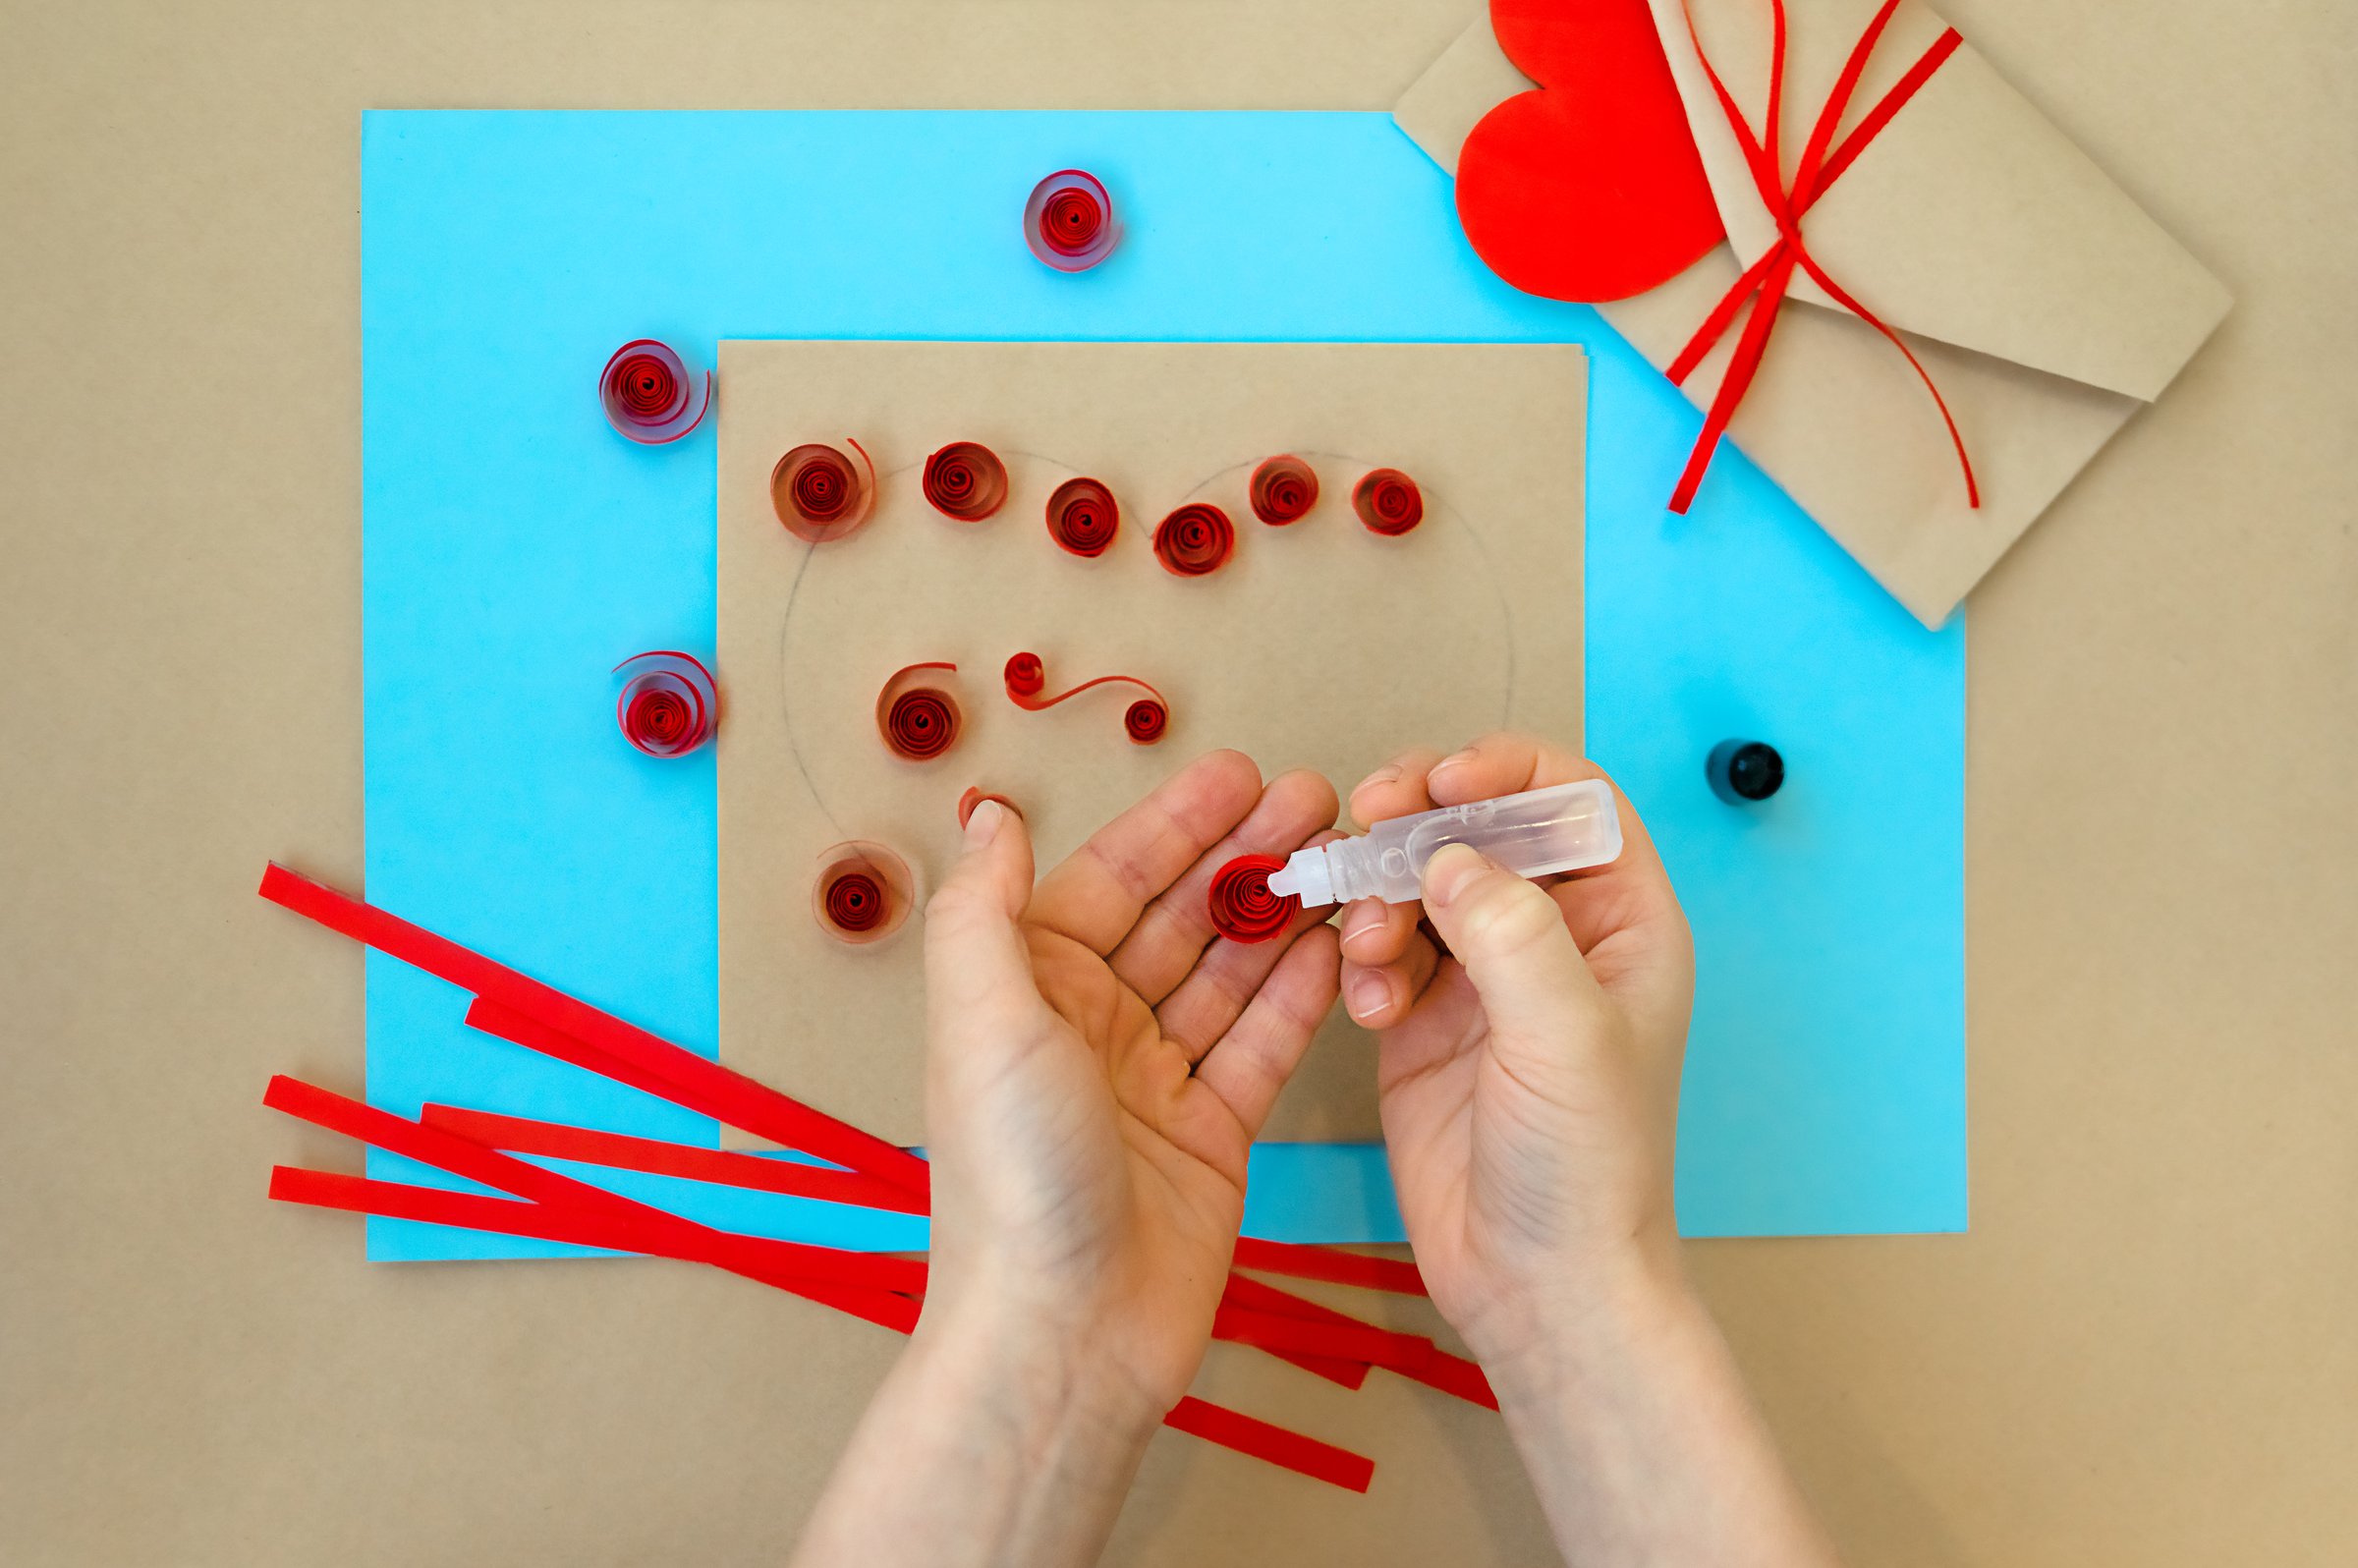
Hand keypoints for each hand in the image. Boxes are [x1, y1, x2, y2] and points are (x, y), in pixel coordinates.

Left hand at [916, 750, 1340, 1416]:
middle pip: (1180, 917)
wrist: (1064, 1333)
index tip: (1236, 773)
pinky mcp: (1213, 1134)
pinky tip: (1337, 942)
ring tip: (1343, 855)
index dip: (1175, 824)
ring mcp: (1155, 1081)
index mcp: (1029, 991)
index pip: (1110, 880)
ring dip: (1282, 910)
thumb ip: (985, 909)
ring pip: (1231, 973)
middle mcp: (1091, 1028)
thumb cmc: (1010, 1182)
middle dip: (1245, 853)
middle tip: (1314, 798)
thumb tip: (987, 815)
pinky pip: (1263, 1043)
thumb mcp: (982, 1020)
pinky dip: (1300, 992)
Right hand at [1336, 733, 1695, 1371]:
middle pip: (1480, 825)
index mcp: (1621, 923)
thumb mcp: (1567, 1036)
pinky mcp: (1423, 1019)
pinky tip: (1370, 1004)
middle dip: (1420, 818)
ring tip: (1372, 948)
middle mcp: (1554, 936)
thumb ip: (1512, 931)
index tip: (1444, 781)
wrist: (1537, 1286)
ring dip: (1381, 894)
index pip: (1570, 800)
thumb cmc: (1589, 1171)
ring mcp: (1484, 976)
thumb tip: (1452, 855)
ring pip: (1418, 881)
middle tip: (1370, 820)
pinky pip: (1379, 947)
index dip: (1508, 770)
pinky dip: (1361, 958)